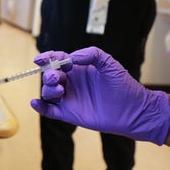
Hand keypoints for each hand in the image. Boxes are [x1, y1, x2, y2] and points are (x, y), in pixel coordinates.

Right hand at [30, 47, 169, 144]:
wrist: (133, 110)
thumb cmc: (124, 86)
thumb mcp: (109, 63)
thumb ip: (90, 54)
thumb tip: (71, 58)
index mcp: (78, 69)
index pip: (57, 60)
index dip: (47, 58)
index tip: (40, 59)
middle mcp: (71, 83)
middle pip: (50, 76)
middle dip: (49, 74)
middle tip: (57, 77)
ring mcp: (69, 99)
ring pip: (48, 92)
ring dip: (48, 89)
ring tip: (61, 90)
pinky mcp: (69, 114)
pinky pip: (50, 111)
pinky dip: (40, 107)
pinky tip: (35, 103)